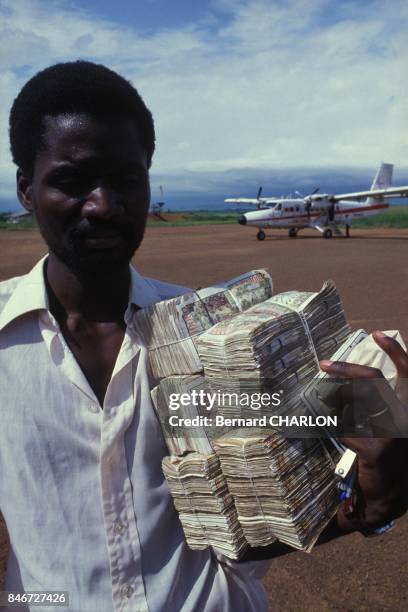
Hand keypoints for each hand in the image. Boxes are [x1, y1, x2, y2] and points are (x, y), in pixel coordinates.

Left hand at [320, 331, 407, 532]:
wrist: (389, 495)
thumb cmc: (386, 456)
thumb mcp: (385, 425)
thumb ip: (371, 404)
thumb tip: (341, 384)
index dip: (396, 351)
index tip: (378, 333)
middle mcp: (405, 416)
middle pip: (372, 381)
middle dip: (345, 370)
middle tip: (323, 364)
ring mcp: (392, 432)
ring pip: (352, 404)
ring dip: (333, 403)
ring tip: (322, 405)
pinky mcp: (375, 448)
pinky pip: (344, 429)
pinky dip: (333, 429)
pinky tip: (329, 432)